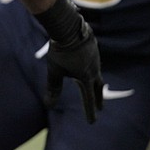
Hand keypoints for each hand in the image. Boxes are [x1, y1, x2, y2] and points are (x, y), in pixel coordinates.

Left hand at [36, 0, 102, 122]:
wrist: (68, 26)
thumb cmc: (60, 50)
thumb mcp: (54, 71)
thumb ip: (53, 88)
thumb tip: (49, 105)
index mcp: (86, 78)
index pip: (88, 99)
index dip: (89, 112)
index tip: (92, 122)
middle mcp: (94, 69)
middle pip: (97, 88)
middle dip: (98, 99)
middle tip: (100, 108)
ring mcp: (96, 58)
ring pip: (98, 74)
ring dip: (97, 83)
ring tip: (95, 87)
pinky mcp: (94, 48)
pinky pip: (95, 62)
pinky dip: (93, 69)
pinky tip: (90, 66)